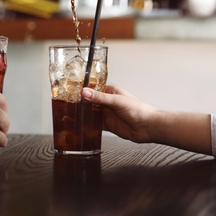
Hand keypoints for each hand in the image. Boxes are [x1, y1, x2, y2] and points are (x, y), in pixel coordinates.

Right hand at [82, 85, 211, 154]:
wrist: (148, 127)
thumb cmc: (138, 110)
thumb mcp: (116, 101)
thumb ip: (99, 98)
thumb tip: (84, 92)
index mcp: (111, 92)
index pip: (93, 88)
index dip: (83, 90)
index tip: (71, 91)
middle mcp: (108, 102)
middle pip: (91, 101)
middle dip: (81, 103)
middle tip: (67, 104)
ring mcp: (108, 114)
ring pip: (92, 113)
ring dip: (84, 114)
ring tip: (70, 115)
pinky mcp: (108, 125)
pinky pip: (95, 125)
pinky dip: (88, 126)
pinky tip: (81, 126)